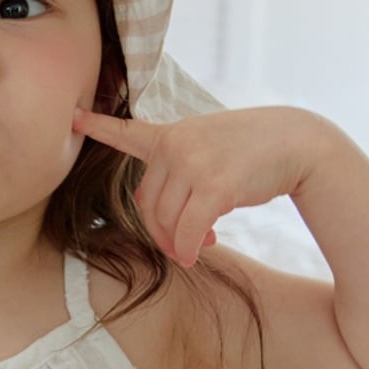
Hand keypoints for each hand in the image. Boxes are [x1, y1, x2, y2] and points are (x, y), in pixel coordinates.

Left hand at [71, 103, 319, 267]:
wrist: (296, 142)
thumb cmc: (252, 150)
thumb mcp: (208, 146)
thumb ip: (178, 173)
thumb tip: (165, 226)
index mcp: (171, 134)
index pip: (128, 132)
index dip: (97, 126)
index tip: (72, 118)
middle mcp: (175, 146)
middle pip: (146, 204)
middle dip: (159, 231)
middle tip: (179, 245)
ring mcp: (193, 163)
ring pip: (166, 220)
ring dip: (179, 243)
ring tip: (197, 246)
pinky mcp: (214, 186)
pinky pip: (188, 230)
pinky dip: (190, 247)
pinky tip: (200, 251)